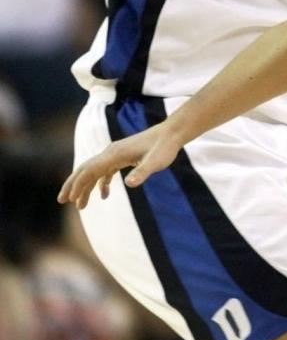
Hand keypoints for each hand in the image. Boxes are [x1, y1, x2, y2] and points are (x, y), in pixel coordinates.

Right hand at [57, 120, 183, 209]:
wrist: (171, 134)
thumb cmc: (164, 148)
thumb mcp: (156, 162)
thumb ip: (142, 172)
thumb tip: (129, 184)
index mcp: (114, 154)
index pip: (90, 170)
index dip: (79, 185)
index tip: (71, 199)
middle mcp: (110, 152)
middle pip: (85, 169)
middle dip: (73, 185)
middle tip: (62, 200)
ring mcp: (115, 154)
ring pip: (94, 171)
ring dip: (85, 187)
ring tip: (80, 205)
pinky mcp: (121, 157)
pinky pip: (105, 170)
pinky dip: (101, 183)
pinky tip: (104, 195)